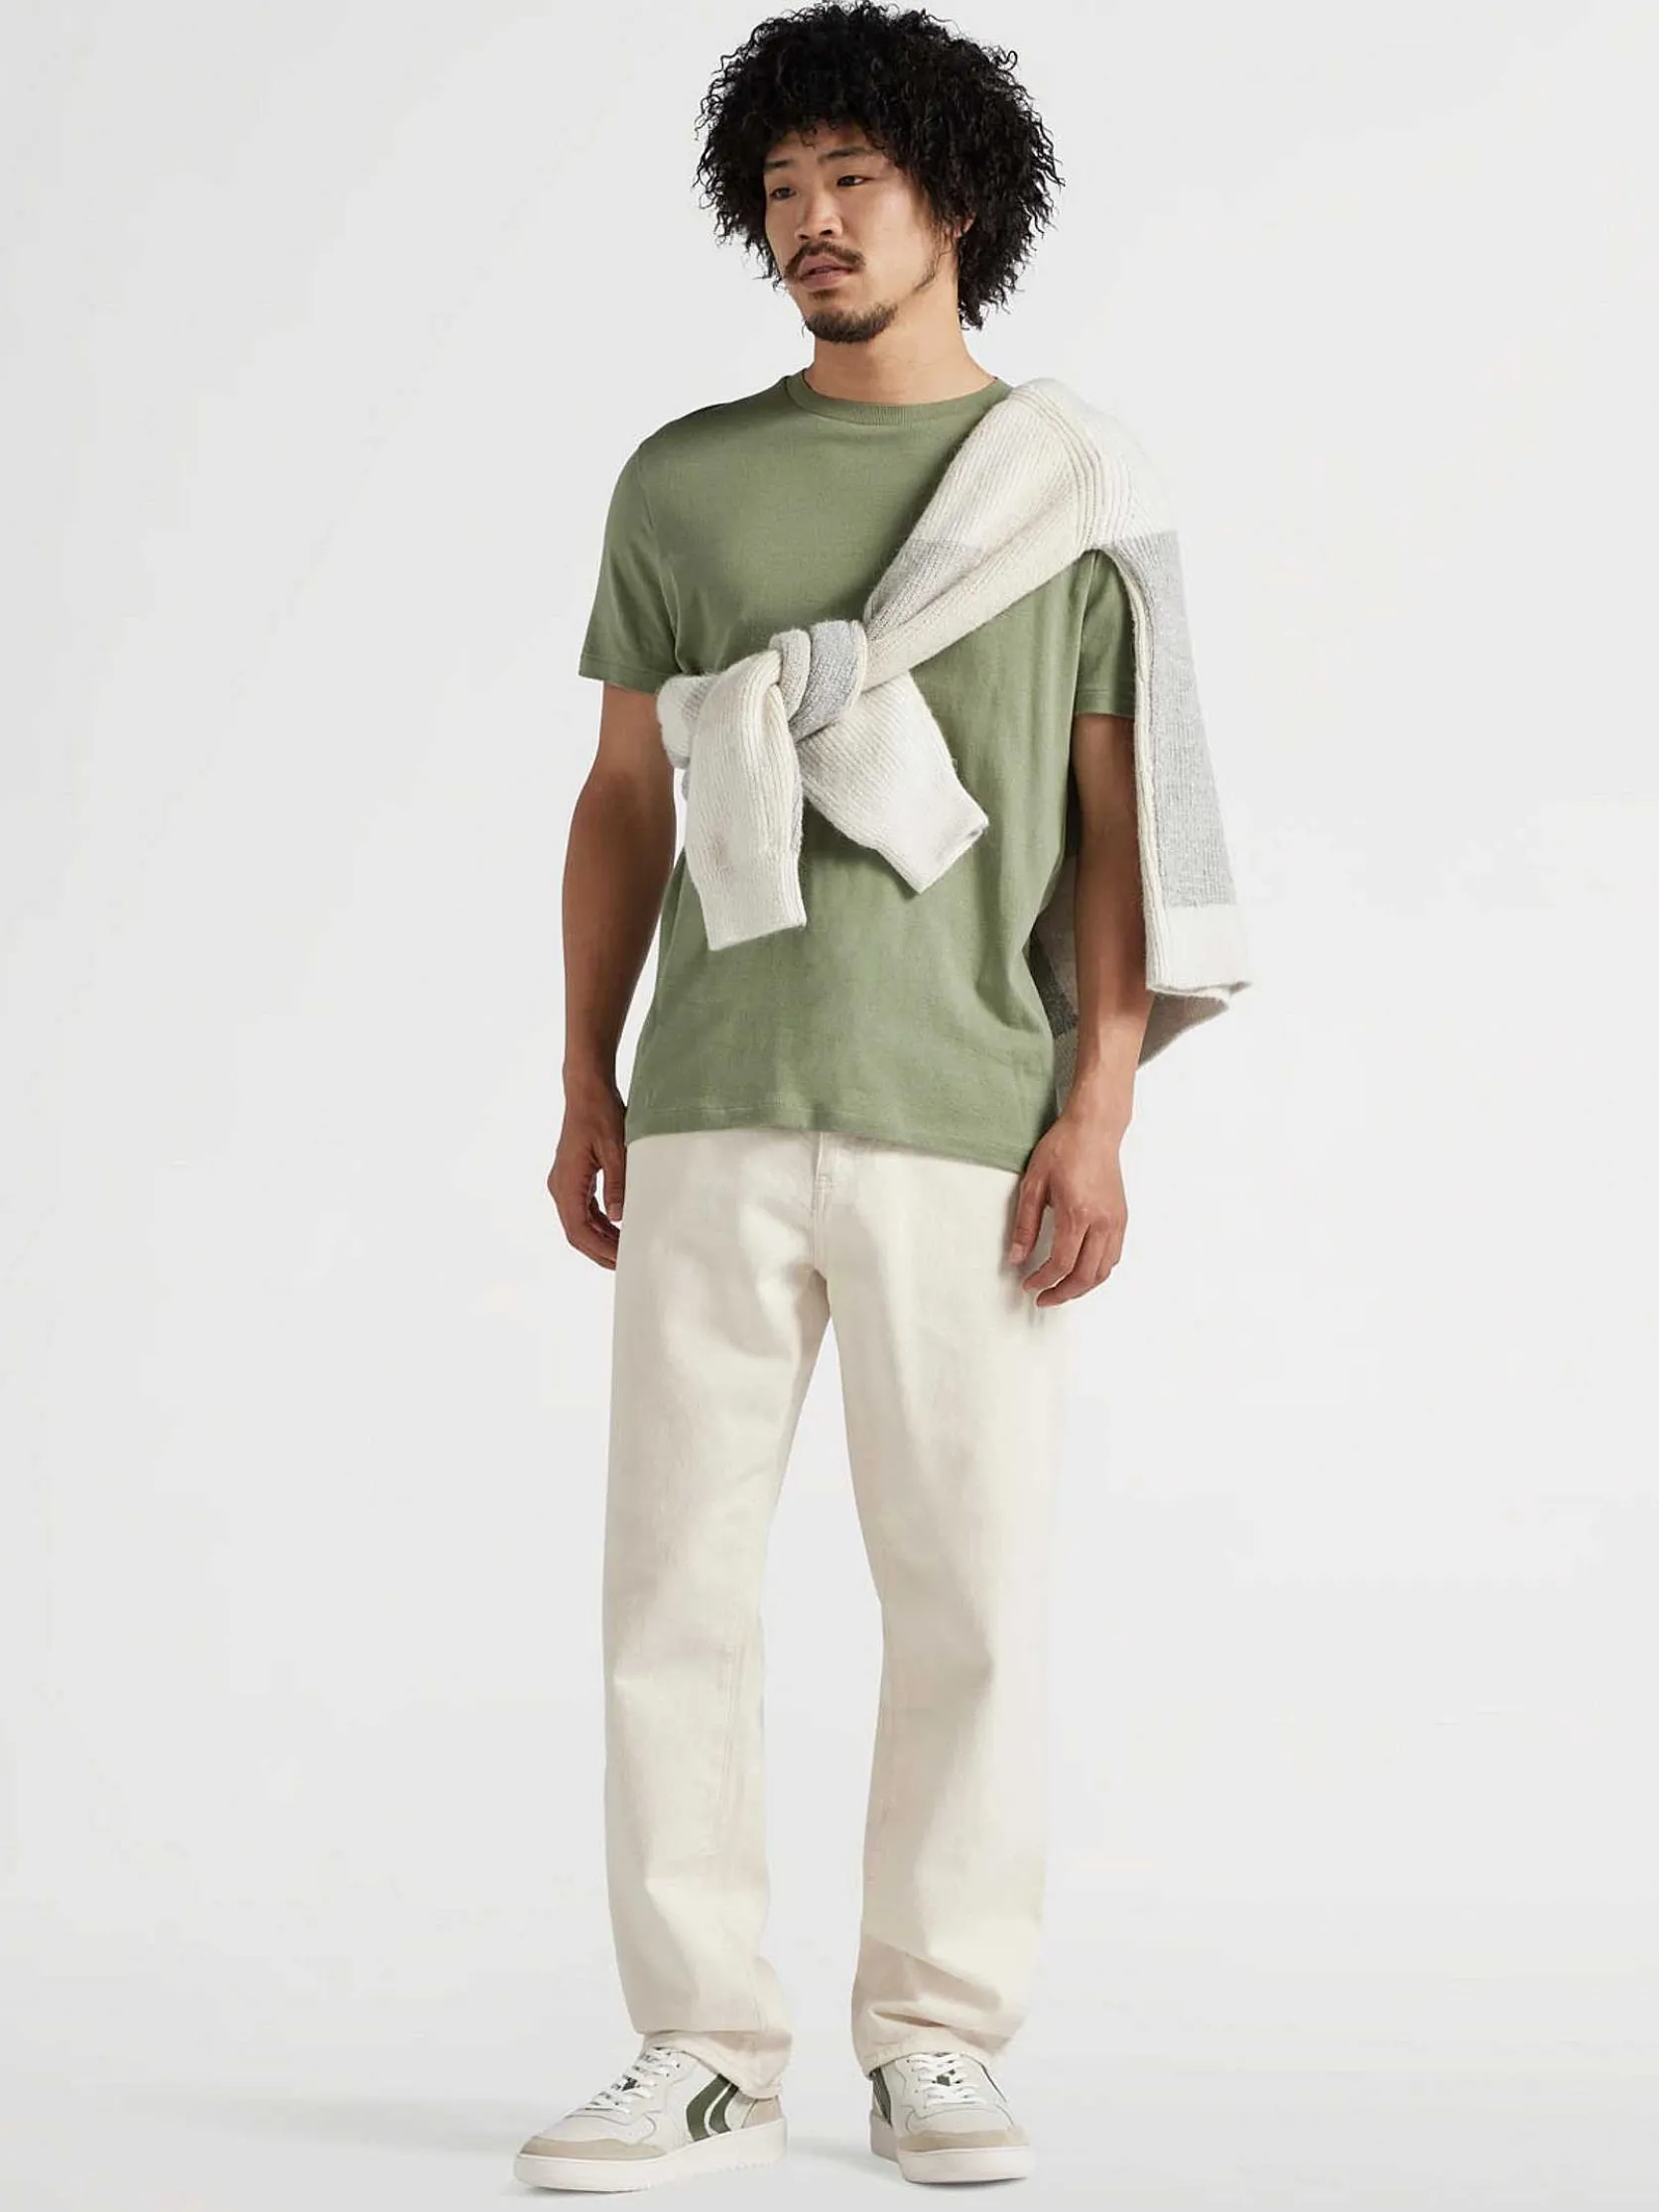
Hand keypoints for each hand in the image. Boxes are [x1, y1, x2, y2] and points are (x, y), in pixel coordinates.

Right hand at [548, 1075, 627, 1269]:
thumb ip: (617, 1184)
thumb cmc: (600, 1114)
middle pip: (577, 1232)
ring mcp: (565, 1183)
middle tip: (627, 1263)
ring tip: (626, 1249)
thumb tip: (619, 1217)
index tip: (622, 1260)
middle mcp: (560, 1187)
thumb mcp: (616, 1149)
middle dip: (600, 1251)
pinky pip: (584, 1209)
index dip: (600, 1250)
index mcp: (567, 1184)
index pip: (579, 1230)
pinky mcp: (574, 1177)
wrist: (587, 1091)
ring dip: (601, 1238)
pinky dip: (600, 1223)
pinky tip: (619, 1228)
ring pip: (580, 1223)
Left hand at [1006, 1111, 1128, 1304]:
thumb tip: (1017, 1257)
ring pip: (1104, 1270)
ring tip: (1061, 1290)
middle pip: (1086, 1275)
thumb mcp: (1033, 1184)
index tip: (1029, 1285)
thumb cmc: (1063, 1149)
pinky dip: (1098, 1271)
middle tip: (1044, 1298)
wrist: (1095, 1129)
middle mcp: (1102, 1221)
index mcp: (1077, 1213)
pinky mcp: (1122, 1218)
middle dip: (1063, 1293)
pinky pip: (1114, 1256)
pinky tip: (1081, 1271)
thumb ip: (1025, 1224)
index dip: (1043, 1281)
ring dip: (1082, 1287)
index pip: (1061, 1263)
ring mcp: (1116, 1221)